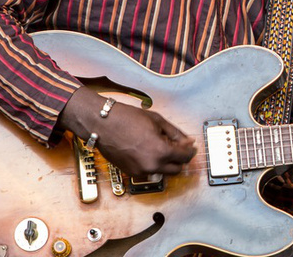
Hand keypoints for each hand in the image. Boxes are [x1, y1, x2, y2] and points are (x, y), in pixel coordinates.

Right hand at [59, 87, 196, 176]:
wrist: (102, 124)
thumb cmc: (126, 119)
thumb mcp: (157, 121)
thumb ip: (176, 134)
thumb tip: (188, 142)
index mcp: (161, 151)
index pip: (185, 158)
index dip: (190, 151)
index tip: (191, 147)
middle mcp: (151, 165)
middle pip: (176, 169)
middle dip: (180, 159)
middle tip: (179, 148)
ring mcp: (140, 171)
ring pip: (163, 172)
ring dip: (166, 163)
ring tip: (161, 147)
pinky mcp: (131, 173)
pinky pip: (149, 172)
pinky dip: (153, 164)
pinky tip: (149, 151)